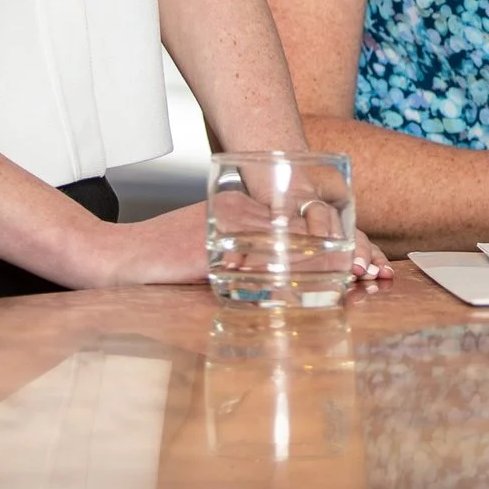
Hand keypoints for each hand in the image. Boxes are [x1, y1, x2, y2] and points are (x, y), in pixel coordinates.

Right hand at [66, 204, 393, 287]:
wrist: (113, 257)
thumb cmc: (159, 255)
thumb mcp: (210, 244)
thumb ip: (244, 248)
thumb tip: (282, 268)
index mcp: (243, 207)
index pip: (303, 220)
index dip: (339, 238)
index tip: (367, 258)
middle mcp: (241, 212)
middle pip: (306, 228)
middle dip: (346, 248)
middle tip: (375, 270)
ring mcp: (228, 227)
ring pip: (292, 242)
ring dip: (331, 260)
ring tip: (360, 275)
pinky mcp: (213, 247)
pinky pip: (258, 261)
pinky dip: (293, 272)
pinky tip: (316, 282)